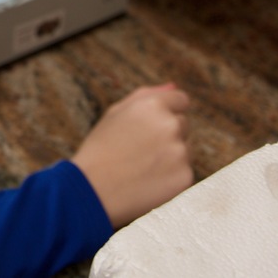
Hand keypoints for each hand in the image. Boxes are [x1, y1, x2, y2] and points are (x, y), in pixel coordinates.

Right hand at [71, 83, 192, 226]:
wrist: (92, 192)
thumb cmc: (100, 149)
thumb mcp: (115, 114)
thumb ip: (147, 95)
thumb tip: (174, 86)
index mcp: (152, 105)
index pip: (181, 100)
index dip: (166, 113)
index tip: (151, 128)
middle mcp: (170, 125)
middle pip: (183, 124)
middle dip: (167, 134)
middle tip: (139, 151)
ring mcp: (180, 152)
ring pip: (186, 148)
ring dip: (171, 155)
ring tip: (141, 167)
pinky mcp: (185, 177)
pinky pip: (184, 171)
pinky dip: (171, 177)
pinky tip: (148, 181)